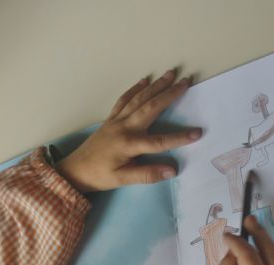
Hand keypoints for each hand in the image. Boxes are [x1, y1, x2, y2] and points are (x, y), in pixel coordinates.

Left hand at [55, 70, 201, 191]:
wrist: (75, 170)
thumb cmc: (99, 176)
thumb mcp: (123, 180)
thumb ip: (148, 175)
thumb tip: (172, 171)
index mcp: (129, 144)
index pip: (159, 142)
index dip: (179, 138)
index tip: (198, 133)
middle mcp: (124, 128)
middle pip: (151, 107)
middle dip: (170, 94)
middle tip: (186, 81)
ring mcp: (117, 120)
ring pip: (139, 99)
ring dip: (156, 85)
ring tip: (171, 74)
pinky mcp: (111, 118)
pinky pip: (125, 99)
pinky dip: (135, 89)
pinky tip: (145, 80)